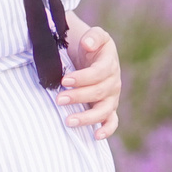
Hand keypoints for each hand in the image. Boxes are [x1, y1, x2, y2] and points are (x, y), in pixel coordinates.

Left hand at [57, 20, 121, 139]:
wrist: (92, 54)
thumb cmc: (90, 46)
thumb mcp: (94, 35)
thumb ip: (93, 37)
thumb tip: (87, 44)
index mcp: (109, 64)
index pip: (98, 73)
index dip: (82, 78)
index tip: (64, 81)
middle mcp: (113, 82)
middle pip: (98, 92)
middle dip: (78, 97)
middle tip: (58, 99)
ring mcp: (111, 97)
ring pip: (104, 110)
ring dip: (87, 117)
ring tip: (69, 121)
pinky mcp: (109, 108)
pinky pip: (112, 121)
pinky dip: (106, 130)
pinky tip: (95, 136)